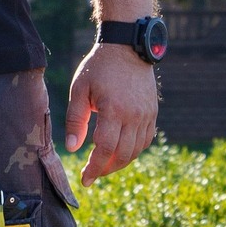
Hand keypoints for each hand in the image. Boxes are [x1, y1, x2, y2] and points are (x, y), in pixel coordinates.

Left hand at [65, 45, 157, 182]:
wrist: (127, 47)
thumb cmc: (99, 67)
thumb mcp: (80, 90)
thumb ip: (75, 119)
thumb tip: (73, 147)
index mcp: (114, 110)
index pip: (105, 149)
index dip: (95, 168)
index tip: (85, 179)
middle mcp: (134, 115)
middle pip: (122, 154)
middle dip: (106, 169)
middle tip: (91, 175)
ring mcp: (147, 114)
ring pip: (136, 150)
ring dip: (120, 162)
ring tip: (103, 165)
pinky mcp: (152, 112)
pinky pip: (146, 140)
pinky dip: (133, 151)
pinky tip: (120, 152)